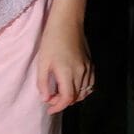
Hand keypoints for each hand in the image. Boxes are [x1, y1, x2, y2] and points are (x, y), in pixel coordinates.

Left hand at [36, 0, 94, 114]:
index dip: (58, 107)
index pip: (67, 98)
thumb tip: (45, 98)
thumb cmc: (51, 41)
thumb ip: (43, 83)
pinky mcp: (91, 64)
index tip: (49, 109)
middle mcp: (81, 73)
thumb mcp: (42, 62)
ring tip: (59, 94)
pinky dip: (82, 90)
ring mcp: (88, 68)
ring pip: (84, 92)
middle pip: (76, 97)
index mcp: (67, 73)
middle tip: (50, 99)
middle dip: (62, 102)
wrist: (67, 23)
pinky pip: (90, 84)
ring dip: (72, 97)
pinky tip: (72, 88)